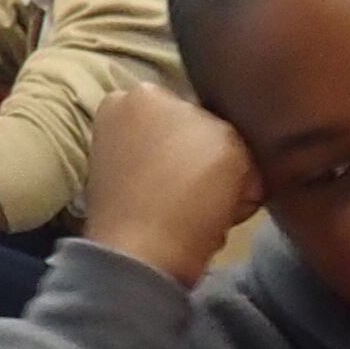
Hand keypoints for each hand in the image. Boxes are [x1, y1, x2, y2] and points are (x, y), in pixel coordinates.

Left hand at [80, 84, 261, 287]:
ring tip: (215, 213)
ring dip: (197, 188)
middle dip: (209, 162)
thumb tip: (230, 147)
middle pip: (186, 136)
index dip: (229, 136)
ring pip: (175, 167)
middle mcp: (116, 115)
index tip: (243, 164)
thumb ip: (234, 130)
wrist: (146, 257)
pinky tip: (192, 225)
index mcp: (144, 91)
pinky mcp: (107, 194)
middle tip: (233, 191)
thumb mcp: (235, 142)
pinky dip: (175, 206)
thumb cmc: (191, 188)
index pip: (201, 106)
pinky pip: (158, 192)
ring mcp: (106, 156)